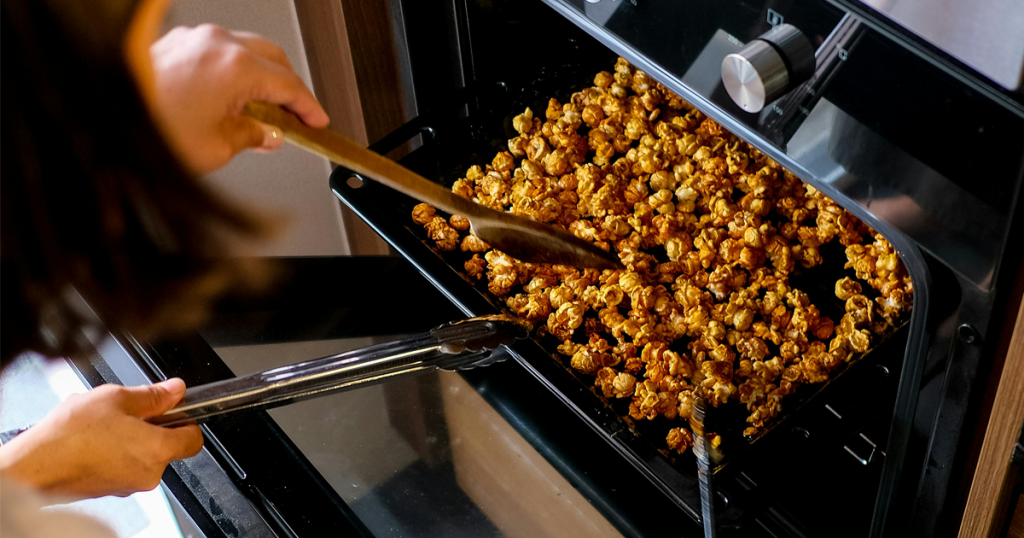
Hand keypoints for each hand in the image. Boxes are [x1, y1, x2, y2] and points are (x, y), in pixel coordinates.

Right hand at [0, 379, 202, 499]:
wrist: (34, 467)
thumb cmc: (71, 436)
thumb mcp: (116, 398)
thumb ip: (152, 395)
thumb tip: (175, 390)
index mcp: (158, 449)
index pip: (194, 439)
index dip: (186, 420)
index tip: (174, 409)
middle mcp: (149, 473)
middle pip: (167, 446)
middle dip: (153, 427)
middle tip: (130, 412)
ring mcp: (129, 485)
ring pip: (143, 456)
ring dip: (132, 439)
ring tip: (105, 425)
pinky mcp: (110, 490)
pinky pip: (124, 466)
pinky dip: (116, 452)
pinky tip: (94, 440)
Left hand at [148, 24, 329, 173]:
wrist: (103, 118)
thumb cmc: (153, 130)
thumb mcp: (218, 147)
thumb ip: (252, 136)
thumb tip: (267, 133)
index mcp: (236, 67)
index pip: (290, 85)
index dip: (309, 107)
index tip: (318, 121)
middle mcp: (217, 44)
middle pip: (274, 59)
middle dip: (289, 87)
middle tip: (295, 117)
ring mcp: (195, 39)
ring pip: (247, 50)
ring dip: (261, 77)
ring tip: (261, 111)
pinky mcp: (175, 43)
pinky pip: (218, 51)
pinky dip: (233, 71)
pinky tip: (231, 97)